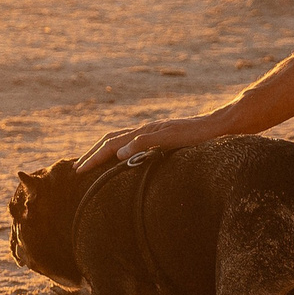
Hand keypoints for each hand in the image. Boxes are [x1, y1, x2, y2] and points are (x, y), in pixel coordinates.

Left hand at [75, 110, 233, 171]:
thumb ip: (154, 153)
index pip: (113, 140)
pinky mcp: (167, 133)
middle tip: (76, 169)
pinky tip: (120, 155)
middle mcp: (146, 129)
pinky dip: (131, 146)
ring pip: (122, 138)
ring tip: (86, 165)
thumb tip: (135, 162)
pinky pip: (146, 139)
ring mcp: (155, 130)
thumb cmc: (196, 138)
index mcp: (145, 132)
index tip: (82, 167)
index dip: (95, 153)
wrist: (217, 125)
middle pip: (110, 138)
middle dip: (91, 154)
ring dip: (101, 152)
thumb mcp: (171, 148)